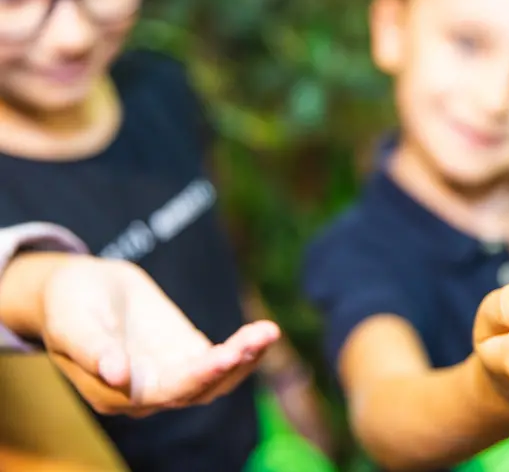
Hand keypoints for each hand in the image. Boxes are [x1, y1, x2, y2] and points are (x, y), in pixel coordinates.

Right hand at [40, 256, 279, 416]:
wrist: (81, 288)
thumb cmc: (68, 304)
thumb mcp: (72, 322)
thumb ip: (92, 350)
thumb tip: (116, 374)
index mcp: (117, 394)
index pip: (167, 392)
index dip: (197, 377)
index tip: (226, 356)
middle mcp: (149, 393)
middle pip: (200, 388)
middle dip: (232, 364)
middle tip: (260, 337)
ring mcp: (171, 373)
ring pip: (216, 377)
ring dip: (245, 358)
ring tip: (268, 332)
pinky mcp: (187, 353)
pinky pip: (221, 359)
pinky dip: (244, 348)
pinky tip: (265, 333)